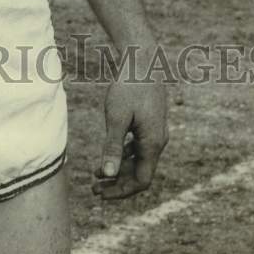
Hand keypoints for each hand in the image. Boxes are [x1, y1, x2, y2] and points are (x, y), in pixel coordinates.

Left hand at [92, 74, 167, 199]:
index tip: (100, 193)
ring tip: (96, 175)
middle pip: (140, 174)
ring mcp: (156, 132)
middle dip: (118, 184)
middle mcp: (158, 141)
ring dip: (119, 170)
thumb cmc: (128, 86)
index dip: (121, 191)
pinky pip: (139, 148)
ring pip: (139, 161)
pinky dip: (124, 155)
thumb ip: (112, 147)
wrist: (142, 59)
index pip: (141, 181)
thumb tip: (108, 175)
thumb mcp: (116, 117)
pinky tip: (109, 154)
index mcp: (153, 143)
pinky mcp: (150, 123)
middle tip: (94, 188)